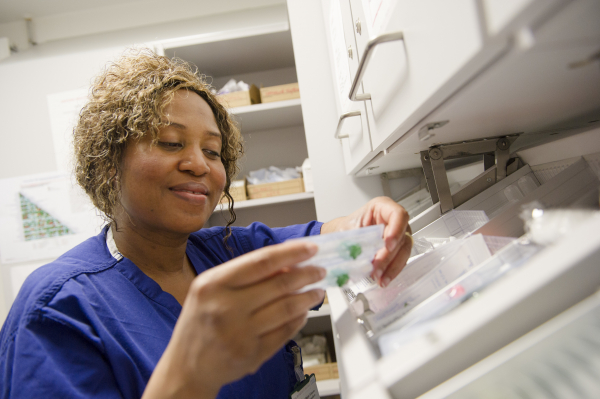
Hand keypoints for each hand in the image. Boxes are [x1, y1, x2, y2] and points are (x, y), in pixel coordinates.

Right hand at [143, 242, 324, 398]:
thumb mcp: (210, 289)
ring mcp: (240, 333)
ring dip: (308, 298)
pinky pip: (285, 332)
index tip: (310, 249)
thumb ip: (244, 275)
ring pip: (287, 309)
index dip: (291, 253)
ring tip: (316, 291)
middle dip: (307, 274)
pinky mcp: (253, 354)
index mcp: (213, 284)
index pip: (261, 261)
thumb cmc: (200, 322)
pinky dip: (299, 320)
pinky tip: (303, 312)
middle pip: (279, 284)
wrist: (186, 367)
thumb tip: (285, 263)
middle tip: (319, 270)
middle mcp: (226, 308)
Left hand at [321, 196, 411, 287]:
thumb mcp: (347, 230)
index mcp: (382, 207)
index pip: (398, 215)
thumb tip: (358, 254)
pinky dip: (391, 271)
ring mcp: (399, 235)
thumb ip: (355, 240)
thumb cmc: (346, 227)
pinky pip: (400, 261)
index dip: (396, 231)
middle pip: (401, 237)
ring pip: (403, 252)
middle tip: (376, 268)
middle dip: (389, 256)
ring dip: (392, 267)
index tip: (387, 245)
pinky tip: (383, 279)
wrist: (344, 235)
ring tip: (380, 279)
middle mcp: (394, 221)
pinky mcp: (398, 250)